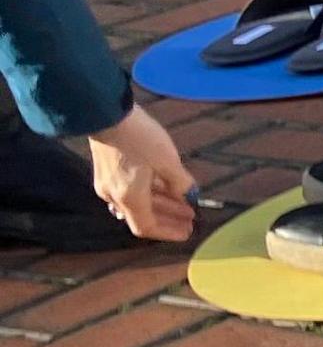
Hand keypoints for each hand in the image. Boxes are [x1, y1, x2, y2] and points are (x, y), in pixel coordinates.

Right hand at [86, 108, 194, 244]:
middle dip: (169, 217)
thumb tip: (188, 196)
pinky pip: (130, 190)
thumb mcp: (167, 161)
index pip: (147, 227)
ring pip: (137, 202)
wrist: (106, 114)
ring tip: (185, 202)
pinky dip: (149, 193)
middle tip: (191, 217)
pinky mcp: (105, 170)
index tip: (188, 231)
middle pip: (144, 215)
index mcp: (129, 198)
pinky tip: (166, 187)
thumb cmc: (140, 139)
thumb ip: (180, 183)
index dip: (168, 232)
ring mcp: (107, 183)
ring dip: (162, 204)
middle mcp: (114, 196)